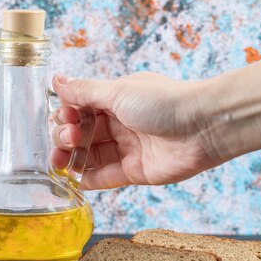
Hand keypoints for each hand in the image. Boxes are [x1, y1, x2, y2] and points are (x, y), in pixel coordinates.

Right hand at [51, 73, 218, 189]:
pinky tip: (74, 178)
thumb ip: (84, 92)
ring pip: (90, 155)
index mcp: (115, 99)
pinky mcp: (135, 170)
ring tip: (59, 162)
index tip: (63, 119)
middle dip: (66, 137)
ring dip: (72, 158)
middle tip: (68, 139)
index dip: (67, 115)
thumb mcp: (118, 91)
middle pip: (82, 133)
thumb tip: (56, 81)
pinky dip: (88, 179)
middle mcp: (119, 123)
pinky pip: (106, 176)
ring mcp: (127, 148)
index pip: (80, 109)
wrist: (204, 127)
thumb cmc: (164, 102)